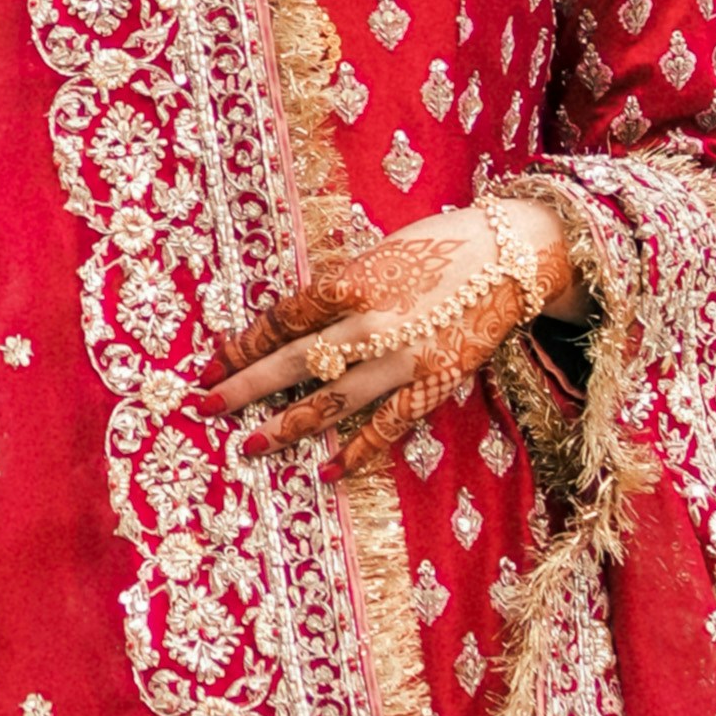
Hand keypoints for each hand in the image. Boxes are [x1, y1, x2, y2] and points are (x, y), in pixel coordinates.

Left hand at [210, 194, 568, 468]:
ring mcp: (401, 359)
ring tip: (248, 445)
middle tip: (204, 405)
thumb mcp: (376, 256)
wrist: (510, 255)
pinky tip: (328, 471)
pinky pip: (388, 425)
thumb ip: (338, 293)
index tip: (212, 362)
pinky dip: (358, 450)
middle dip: (245, 386)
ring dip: (287, 426)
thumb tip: (294, 325)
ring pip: (332, 401)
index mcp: (351, 283)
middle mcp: (369, 324)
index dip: (245, 343)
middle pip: (293, 362)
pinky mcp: (433, 383)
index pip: (284, 320)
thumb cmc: (437, 244)